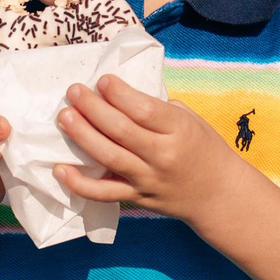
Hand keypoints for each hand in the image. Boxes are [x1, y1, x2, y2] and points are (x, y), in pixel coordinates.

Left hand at [54, 75, 243, 222]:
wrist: (218, 195)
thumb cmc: (204, 149)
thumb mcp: (190, 120)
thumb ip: (157, 109)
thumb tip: (118, 96)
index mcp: (179, 130)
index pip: (143, 110)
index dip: (118, 93)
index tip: (101, 81)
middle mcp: (162, 155)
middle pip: (121, 130)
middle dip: (92, 108)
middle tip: (73, 92)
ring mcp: (148, 179)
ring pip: (109, 157)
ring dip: (82, 136)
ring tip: (64, 117)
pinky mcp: (137, 198)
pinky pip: (104, 193)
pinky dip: (79, 184)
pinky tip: (60, 169)